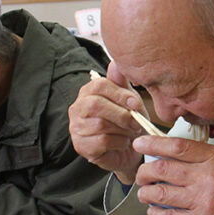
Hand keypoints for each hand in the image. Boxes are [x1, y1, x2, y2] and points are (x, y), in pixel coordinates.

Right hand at [68, 62, 149, 184]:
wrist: (128, 151)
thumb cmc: (126, 122)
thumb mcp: (128, 100)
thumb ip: (122, 83)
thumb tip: (115, 63)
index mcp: (88, 92)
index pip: (99, 85)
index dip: (120, 94)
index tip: (136, 104)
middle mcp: (77, 108)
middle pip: (96, 105)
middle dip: (122, 114)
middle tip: (137, 122)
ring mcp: (76, 128)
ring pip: (100, 124)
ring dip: (122, 130)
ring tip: (131, 132)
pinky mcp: (81, 146)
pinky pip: (102, 141)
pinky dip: (119, 142)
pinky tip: (123, 143)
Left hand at [131, 135, 213, 214]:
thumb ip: (213, 160)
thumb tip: (188, 157)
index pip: (178, 147)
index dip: (154, 144)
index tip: (141, 143)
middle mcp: (207, 178)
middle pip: (163, 169)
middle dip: (145, 171)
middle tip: (142, 173)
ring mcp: (202, 201)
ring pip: (161, 193)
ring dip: (147, 193)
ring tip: (145, 193)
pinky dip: (156, 213)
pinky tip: (155, 211)